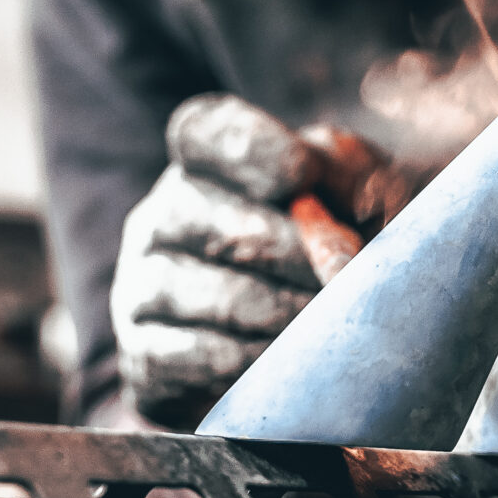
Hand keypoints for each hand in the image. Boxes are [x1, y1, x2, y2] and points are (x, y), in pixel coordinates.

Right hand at [111, 95, 406, 416]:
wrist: (316, 348)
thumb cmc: (337, 250)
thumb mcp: (356, 193)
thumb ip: (351, 178)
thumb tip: (335, 216)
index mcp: (206, 162)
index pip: (204, 132)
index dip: (252, 149)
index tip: (305, 176)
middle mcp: (161, 215)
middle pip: (213, 221)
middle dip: (292, 253)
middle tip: (345, 280)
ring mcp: (141, 286)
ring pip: (202, 293)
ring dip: (278, 313)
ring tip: (327, 328)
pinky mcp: (143, 357)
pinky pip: (185, 358)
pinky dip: (244, 363)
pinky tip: (283, 365)